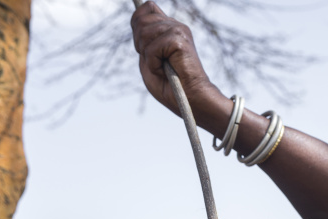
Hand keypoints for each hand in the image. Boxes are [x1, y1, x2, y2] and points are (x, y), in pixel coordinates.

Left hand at [131, 1, 219, 116]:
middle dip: (140, 44)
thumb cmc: (170, 87)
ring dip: (148, 57)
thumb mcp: (148, 62)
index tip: (144, 48)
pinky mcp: (179, 40)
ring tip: (162, 67)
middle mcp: (174, 25)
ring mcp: (178, 30)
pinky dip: (153, 64)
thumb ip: (142, 43)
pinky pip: (152, 48)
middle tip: (154, 62)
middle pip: (141, 19)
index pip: (146, 9)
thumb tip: (137, 24)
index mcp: (168, 28)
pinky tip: (165, 70)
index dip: (138, 25)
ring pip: (144, 33)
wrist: (190, 100)